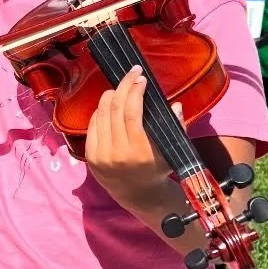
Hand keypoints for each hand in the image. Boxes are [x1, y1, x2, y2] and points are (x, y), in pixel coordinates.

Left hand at [83, 69, 171, 221]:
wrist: (136, 194)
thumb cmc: (157, 168)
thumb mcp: (171, 151)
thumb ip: (177, 128)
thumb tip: (176, 104)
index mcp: (138, 151)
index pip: (131, 112)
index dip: (134, 91)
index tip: (141, 79)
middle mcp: (117, 153)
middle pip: (115, 109)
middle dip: (123, 86)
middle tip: (131, 74)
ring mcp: (101, 155)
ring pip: (101, 114)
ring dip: (110, 95)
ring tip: (120, 87)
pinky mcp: (90, 156)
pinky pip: (93, 125)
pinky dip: (100, 110)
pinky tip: (109, 103)